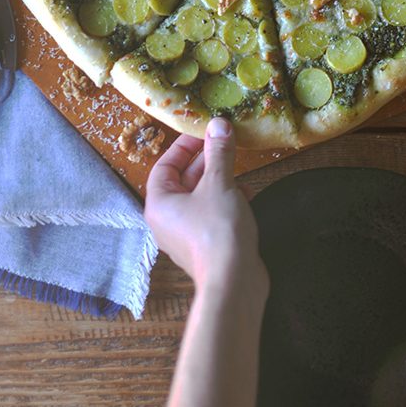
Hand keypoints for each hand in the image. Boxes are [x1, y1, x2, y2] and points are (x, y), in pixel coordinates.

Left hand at [144, 117, 268, 294]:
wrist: (234, 282)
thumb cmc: (218, 230)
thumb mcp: (220, 183)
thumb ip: (219, 153)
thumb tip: (218, 124)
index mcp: (159, 204)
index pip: (164, 165)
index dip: (183, 146)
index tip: (203, 133)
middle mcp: (167, 220)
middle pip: (183, 181)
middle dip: (205, 161)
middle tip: (224, 144)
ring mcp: (186, 236)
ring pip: (200, 197)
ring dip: (219, 180)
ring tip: (237, 167)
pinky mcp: (205, 246)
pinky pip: (211, 214)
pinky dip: (226, 201)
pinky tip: (245, 194)